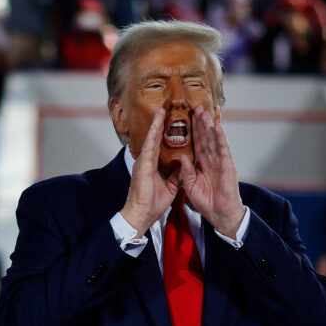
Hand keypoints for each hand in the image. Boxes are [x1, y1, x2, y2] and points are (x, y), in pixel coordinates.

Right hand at [120, 108, 181, 236]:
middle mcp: (146, 161)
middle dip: (160, 125)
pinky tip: (158, 123)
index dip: (165, 135)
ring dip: (157, 124)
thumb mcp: (170, 188)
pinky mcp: (143, 164)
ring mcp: (143, 162)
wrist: (141, 215)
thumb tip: (184, 166)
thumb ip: (176, 176)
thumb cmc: (152, 204)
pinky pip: (150, 145)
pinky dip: (154, 133)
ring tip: (162, 110)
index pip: (160, 147)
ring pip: (151, 139)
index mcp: (152, 166)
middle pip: (155, 139)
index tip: (171, 123)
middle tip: (164, 110)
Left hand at [180, 106, 244, 238]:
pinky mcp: (228, 166)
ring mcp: (220, 161)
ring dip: (209, 126)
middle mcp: (211, 160)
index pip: (195, 143)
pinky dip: (220, 138)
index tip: (186, 118)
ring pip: (213, 140)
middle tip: (196, 107)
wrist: (220, 214)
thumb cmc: (206, 202)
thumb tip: (182, 157)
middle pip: (205, 138)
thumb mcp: (190, 186)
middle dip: (200, 123)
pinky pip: (223, 150)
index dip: (192, 131)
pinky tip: (217, 127)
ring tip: (205, 112)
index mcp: (201, 164)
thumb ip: (187, 171)